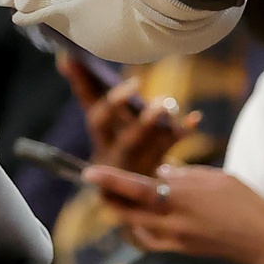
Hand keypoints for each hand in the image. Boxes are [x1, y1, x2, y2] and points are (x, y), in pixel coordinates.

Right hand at [59, 57, 198, 175]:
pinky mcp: (152, 176)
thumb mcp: (119, 129)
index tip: (74, 58)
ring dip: (147, 121)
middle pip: (101, 126)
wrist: (149, 204)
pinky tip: (195, 117)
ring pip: (133, 142)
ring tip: (164, 102)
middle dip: (113, 103)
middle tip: (134, 83)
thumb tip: (69, 59)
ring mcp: (128, 166)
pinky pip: (168, 151)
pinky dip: (182, 132)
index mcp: (100, 137)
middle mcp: (108, 151)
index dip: (80, 83)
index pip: (85, 104)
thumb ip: (103, 98)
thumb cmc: (135, 154)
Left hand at [83, 163, 263, 263]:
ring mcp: (176, 240)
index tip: (89, 172)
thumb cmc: (248, 204)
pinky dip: (139, 231)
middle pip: (126, 212)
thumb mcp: (217, 178)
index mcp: (182, 197)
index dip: (110, 180)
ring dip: (123, 214)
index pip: (136, 187)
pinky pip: (149, 242)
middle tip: (100, 187)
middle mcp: (173, 221)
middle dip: (109, 199)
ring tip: (117, 200)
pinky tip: (141, 222)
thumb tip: (160, 173)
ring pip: (135, 227)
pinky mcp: (182, 252)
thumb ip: (184, 175)